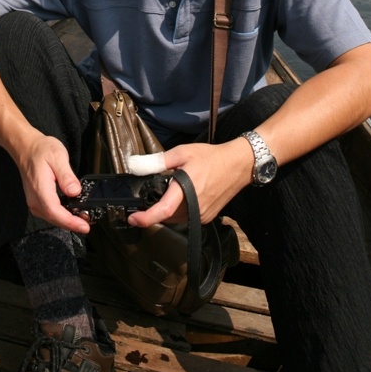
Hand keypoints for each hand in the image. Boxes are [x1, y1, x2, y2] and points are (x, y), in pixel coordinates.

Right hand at [16, 130, 91, 233]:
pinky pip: (49, 213)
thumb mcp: (57, 157)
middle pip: (54, 218)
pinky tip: (70, 214)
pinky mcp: (36, 200)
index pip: (55, 211)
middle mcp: (35, 198)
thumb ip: (66, 176)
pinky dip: (61, 216)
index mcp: (40, 188)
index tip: (84, 226)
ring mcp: (34, 201)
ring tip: (82, 221)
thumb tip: (75, 192)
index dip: (70, 222)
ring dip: (67, 222)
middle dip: (71, 224)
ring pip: (51, 218)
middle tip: (88, 225)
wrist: (26, 147)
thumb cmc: (40, 150)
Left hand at [126, 139, 252, 228]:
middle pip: (166, 216)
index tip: (133, 218)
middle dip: (154, 210)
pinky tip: (181, 196)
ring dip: (166, 210)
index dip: (146, 218)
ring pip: (175, 218)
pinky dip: (178, 210)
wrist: (237, 165)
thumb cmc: (211, 157)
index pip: (164, 210)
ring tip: (167, 193)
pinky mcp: (207, 217)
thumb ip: (159, 161)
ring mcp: (202, 214)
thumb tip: (137, 165)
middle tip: (148, 196)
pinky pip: (186, 218)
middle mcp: (195, 207)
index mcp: (187, 189)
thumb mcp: (182, 152)